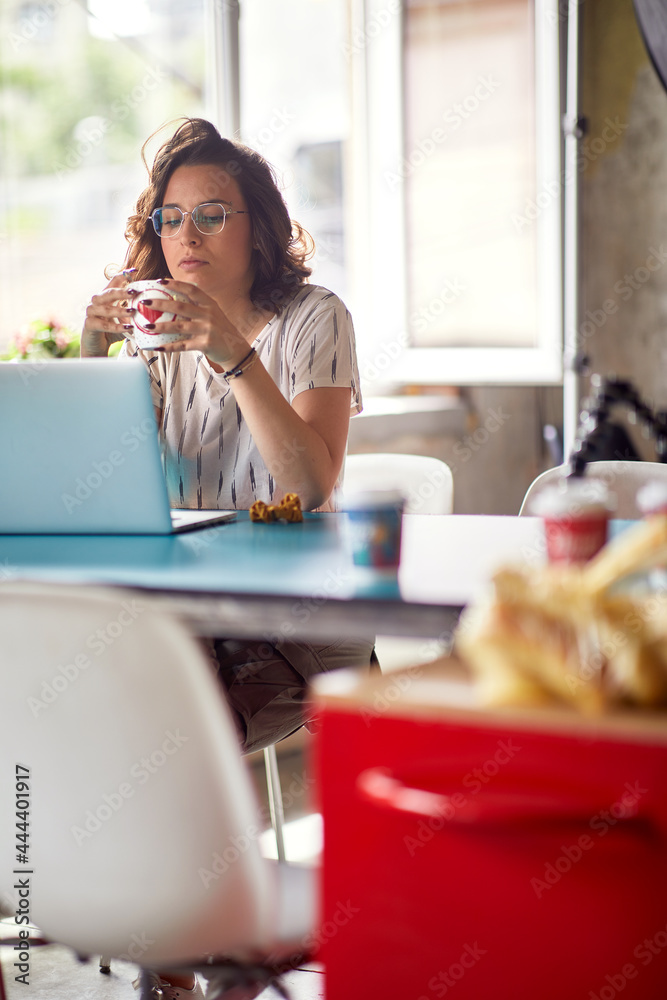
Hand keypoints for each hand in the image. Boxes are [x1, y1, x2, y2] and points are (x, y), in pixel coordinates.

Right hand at [81, 273, 136, 356]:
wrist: (96, 346)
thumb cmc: (111, 331)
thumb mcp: (124, 319)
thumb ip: (132, 311)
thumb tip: (151, 305)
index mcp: (105, 297)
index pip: (113, 282)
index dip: (123, 275)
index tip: (135, 270)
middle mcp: (96, 302)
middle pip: (108, 293)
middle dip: (121, 292)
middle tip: (134, 292)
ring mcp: (91, 312)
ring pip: (105, 309)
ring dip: (120, 310)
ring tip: (133, 312)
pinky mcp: (89, 325)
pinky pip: (104, 325)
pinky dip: (116, 327)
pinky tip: (128, 328)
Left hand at [143, 279, 257, 368]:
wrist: (236, 350)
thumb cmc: (219, 331)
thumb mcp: (212, 314)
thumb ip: (197, 307)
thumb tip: (172, 300)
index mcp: (210, 304)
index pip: (191, 290)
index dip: (175, 284)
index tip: (160, 280)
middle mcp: (209, 315)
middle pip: (181, 307)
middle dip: (161, 304)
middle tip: (145, 302)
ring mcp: (207, 329)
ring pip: (179, 326)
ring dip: (161, 326)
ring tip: (147, 325)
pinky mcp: (205, 344)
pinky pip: (183, 345)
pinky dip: (169, 346)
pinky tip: (157, 346)